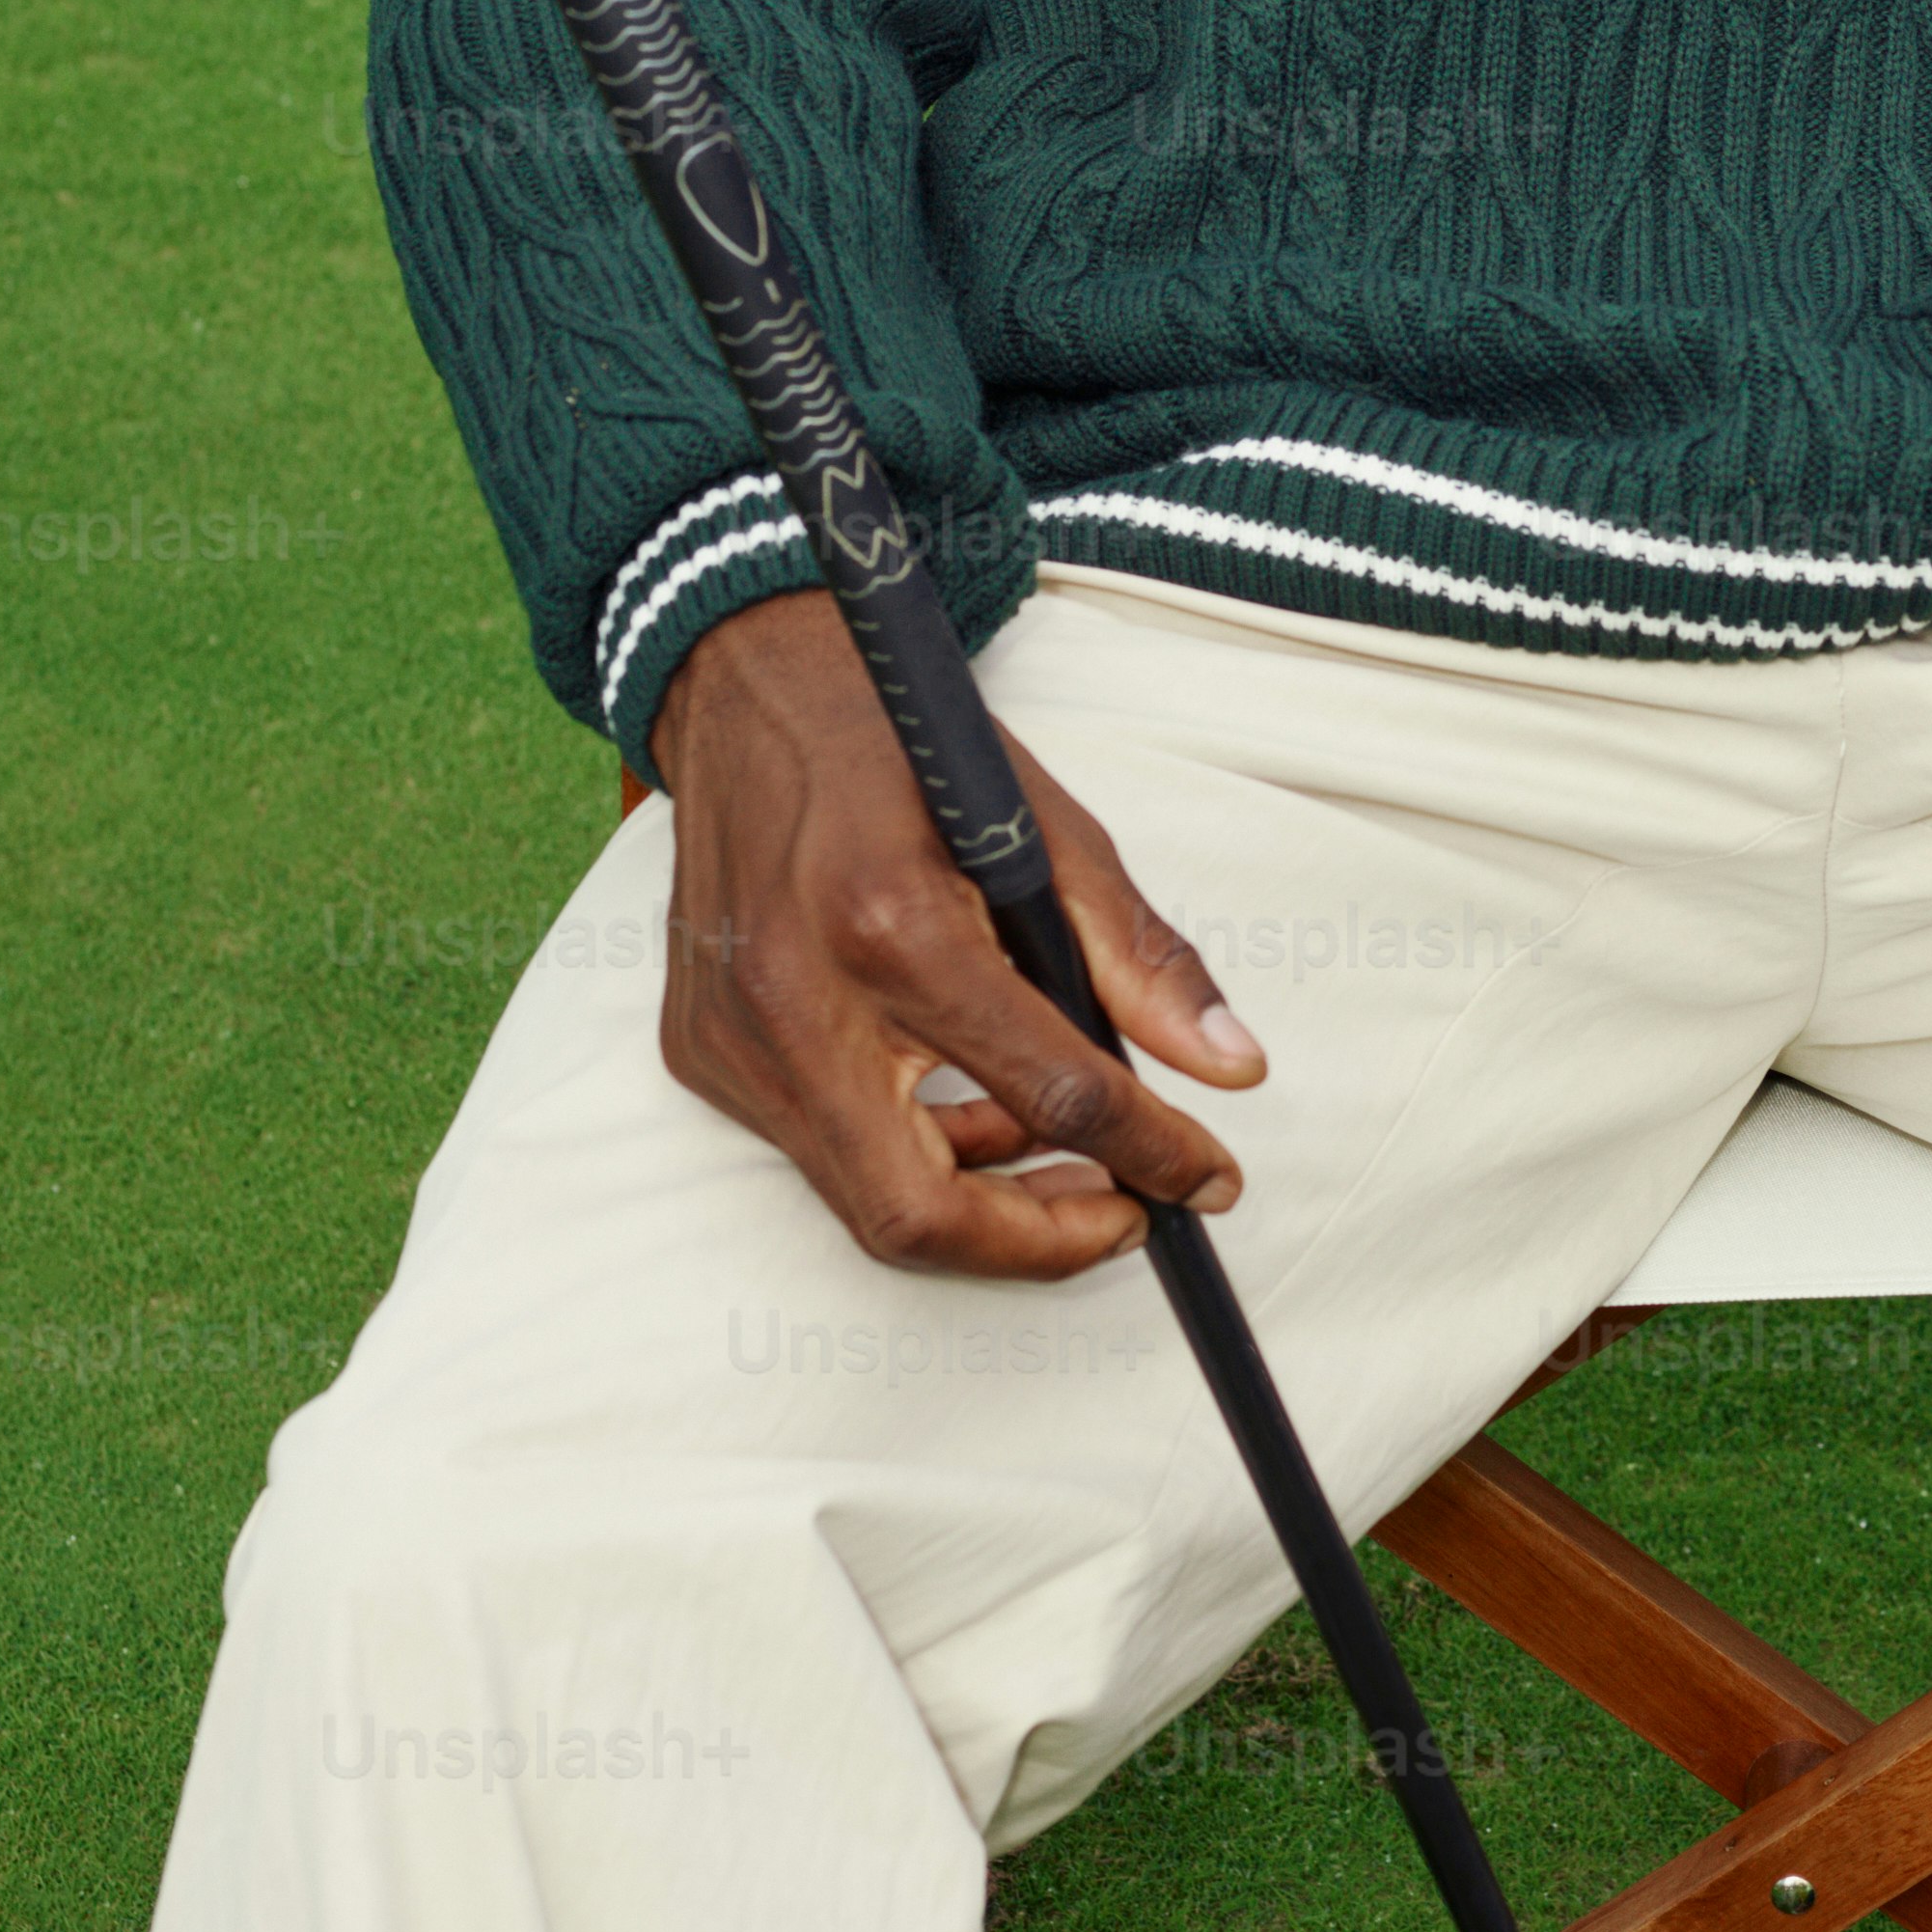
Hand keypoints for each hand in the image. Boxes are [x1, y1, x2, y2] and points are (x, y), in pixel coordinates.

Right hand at [650, 586, 1262, 1272]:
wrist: (748, 687)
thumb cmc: (902, 745)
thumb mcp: (1044, 826)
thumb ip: (1138, 955)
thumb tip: (1230, 1067)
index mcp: (894, 924)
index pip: (1046, 1090)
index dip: (1149, 1152)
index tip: (1207, 1178)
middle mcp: (795, 998)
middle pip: (918, 1211)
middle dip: (1039, 1244)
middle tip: (1125, 1212)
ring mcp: (732, 1038)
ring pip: (865, 1197)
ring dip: (982, 1198)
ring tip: (1062, 1145)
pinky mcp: (701, 1055)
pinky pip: (817, 1151)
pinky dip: (909, 1151)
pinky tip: (969, 1106)